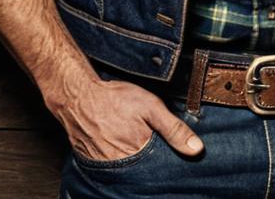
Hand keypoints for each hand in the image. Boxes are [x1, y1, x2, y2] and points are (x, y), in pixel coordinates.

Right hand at [45, 72, 203, 160]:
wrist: (78, 97)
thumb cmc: (114, 99)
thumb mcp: (150, 106)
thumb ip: (173, 128)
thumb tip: (196, 149)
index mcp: (139, 154)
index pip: (162, 171)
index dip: (170, 167)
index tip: (177, 164)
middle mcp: (122, 166)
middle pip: (146, 176)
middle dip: (153, 169)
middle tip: (153, 153)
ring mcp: (107, 168)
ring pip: (130, 175)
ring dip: (137, 168)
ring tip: (138, 151)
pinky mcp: (95, 166)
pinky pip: (113, 172)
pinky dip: (122, 166)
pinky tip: (124, 153)